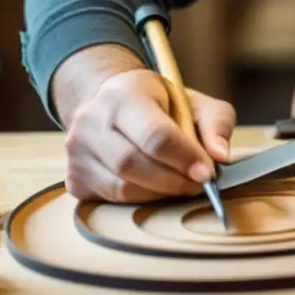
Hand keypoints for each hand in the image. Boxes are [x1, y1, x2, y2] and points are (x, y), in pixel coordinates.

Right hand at [63, 69, 234, 202]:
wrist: (114, 104)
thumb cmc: (162, 105)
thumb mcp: (196, 103)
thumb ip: (216, 124)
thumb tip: (220, 156)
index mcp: (123, 94)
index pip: (154, 134)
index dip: (184, 157)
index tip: (208, 172)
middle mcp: (90, 120)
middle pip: (132, 163)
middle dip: (173, 180)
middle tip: (199, 184)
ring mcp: (76, 151)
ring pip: (121, 187)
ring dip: (159, 193)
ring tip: (181, 185)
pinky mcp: (74, 178)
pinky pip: (110, 200)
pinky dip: (140, 200)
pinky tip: (156, 187)